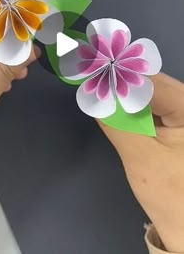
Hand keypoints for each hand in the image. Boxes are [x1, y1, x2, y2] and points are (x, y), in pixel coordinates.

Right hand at [98, 73, 183, 252]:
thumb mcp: (141, 156)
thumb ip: (117, 122)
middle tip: (92, 78)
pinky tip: (117, 106)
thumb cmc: (172, 195)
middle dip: (121, 82)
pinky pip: (155, 107)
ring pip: (152, 94)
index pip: (152, 83)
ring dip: (126, 94)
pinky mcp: (180, 124)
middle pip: (153, 84)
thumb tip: (94, 94)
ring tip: (100, 88)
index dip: (119, 76)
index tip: (92, 71)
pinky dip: (135, 107)